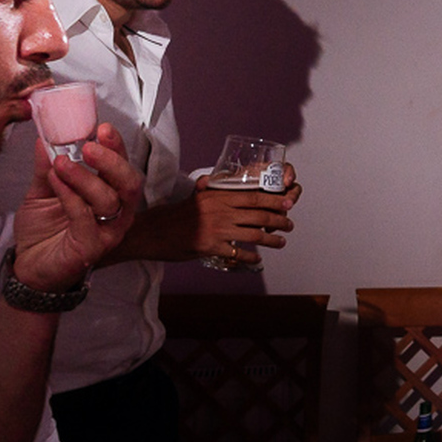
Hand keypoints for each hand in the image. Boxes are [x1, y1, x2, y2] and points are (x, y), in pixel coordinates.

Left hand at [9, 123, 143, 291]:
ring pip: (109, 200)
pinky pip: (85, 218)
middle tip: (89, 146)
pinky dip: (70, 196)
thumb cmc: (44, 229)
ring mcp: (107, 232)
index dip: (117, 147)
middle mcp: (117, 212)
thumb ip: (47, 166)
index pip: (123, 167)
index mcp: (110, 194)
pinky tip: (54, 181)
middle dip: (112, 161)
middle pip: (130, 183)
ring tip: (60, 163)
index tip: (101, 128)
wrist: (30, 266)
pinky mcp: (92, 248)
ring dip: (85, 177)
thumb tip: (43, 137)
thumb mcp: (42, 191)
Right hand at [113, 166, 300, 265]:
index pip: (253, 196)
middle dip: (279, 220)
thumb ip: (206, 190)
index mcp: (217, 196)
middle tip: (289, 224)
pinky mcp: (211, 247)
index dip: (273, 201)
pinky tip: (258, 260)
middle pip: (258, 215)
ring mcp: (217, 229)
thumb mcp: (193, 197)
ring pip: (253, 234)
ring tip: (281, 242)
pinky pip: (238, 253)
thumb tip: (210, 181)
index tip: (287, 203)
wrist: (152, 232)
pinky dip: (251, 257)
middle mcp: (220, 211)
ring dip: (271, 240)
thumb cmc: (172, 216)